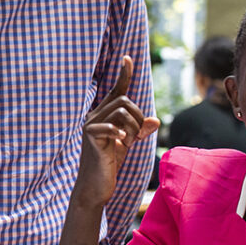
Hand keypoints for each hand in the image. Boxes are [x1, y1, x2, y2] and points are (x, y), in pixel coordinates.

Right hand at [74, 56, 159, 208]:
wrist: (95, 186)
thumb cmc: (110, 163)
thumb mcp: (130, 143)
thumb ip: (141, 129)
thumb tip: (155, 119)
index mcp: (103, 114)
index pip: (117, 90)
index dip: (123, 74)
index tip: (128, 58)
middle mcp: (94, 115)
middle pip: (125, 101)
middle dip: (139, 118)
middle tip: (136, 137)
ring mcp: (90, 124)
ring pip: (123, 111)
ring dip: (134, 128)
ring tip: (129, 143)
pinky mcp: (90, 135)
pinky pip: (112, 126)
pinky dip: (121, 134)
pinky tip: (121, 143)